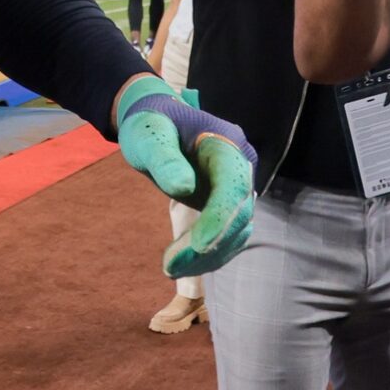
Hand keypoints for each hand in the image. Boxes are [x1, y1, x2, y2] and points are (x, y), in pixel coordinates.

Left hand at [113, 74, 256, 275]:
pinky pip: (227, 236)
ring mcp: (237, 187)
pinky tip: (182, 264)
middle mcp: (241, 167)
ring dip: (208, 257)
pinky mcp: (227, 205)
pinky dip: (208, 255)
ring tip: (169, 268)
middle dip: (209, 245)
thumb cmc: (150, 124)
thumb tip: (183, 188)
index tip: (197, 247)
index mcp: (227, 144)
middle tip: (170, 266)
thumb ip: (164, 158)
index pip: (233, 186)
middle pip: (238, 213)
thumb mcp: (148, 135)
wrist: (156, 122)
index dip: (220, 218)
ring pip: (236, 231)